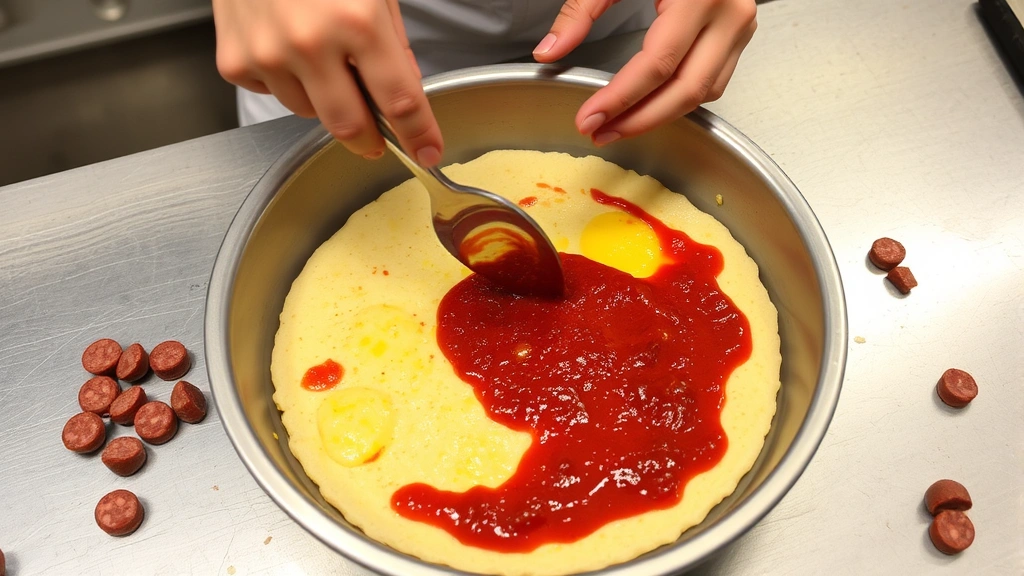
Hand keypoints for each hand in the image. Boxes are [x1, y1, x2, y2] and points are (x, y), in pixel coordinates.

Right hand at [212, 0, 442, 165]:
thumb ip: (393, 43)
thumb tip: (405, 92)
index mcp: (358, 21)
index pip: (399, 101)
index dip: (418, 134)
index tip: (428, 153)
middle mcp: (310, 43)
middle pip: (350, 126)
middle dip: (371, 139)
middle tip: (378, 137)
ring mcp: (268, 54)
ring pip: (308, 112)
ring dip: (323, 99)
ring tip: (318, 54)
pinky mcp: (235, 61)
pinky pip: (273, 93)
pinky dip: (285, 80)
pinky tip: (284, 44)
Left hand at [534, 0, 756, 145]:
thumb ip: (580, 10)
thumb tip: (548, 52)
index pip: (656, 64)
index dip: (620, 99)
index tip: (589, 118)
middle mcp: (728, 15)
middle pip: (684, 90)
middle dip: (640, 121)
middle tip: (601, 132)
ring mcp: (739, 27)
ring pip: (703, 94)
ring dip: (659, 116)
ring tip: (618, 126)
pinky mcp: (738, 35)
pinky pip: (712, 82)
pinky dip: (679, 100)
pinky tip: (647, 107)